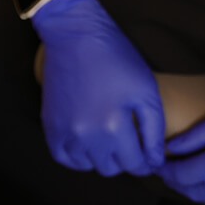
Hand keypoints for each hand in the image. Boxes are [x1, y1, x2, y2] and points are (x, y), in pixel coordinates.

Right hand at [34, 0, 163, 175]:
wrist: (75, 35)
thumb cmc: (116, 58)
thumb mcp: (146, 91)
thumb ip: (154, 131)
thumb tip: (154, 161)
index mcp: (114, 126)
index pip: (135, 164)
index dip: (145, 160)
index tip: (147, 151)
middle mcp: (86, 135)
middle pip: (111, 168)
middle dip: (124, 158)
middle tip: (128, 139)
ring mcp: (64, 131)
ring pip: (88, 165)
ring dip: (101, 157)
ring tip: (108, 137)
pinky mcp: (50, 126)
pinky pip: (64, 158)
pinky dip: (77, 156)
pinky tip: (87, 143)